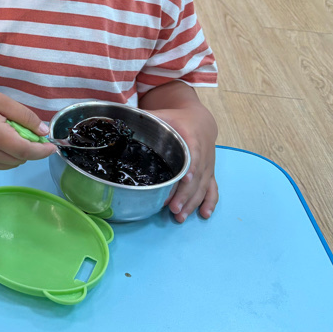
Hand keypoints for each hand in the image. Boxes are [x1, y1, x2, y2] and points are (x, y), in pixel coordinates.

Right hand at [0, 83, 55, 168]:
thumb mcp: (1, 101)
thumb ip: (24, 116)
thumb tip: (43, 132)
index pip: (27, 151)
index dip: (42, 151)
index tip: (52, 146)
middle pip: (21, 159)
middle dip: (30, 149)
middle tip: (27, 132)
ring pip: (11, 164)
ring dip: (19, 154)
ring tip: (11, 135)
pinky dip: (7, 157)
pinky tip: (1, 141)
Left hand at [149, 106, 217, 221]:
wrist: (201, 121)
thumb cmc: (178, 119)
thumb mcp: (163, 115)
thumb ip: (145, 118)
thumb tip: (120, 118)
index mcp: (192, 138)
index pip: (193, 154)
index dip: (190, 167)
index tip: (184, 179)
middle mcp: (203, 155)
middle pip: (196, 178)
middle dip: (184, 194)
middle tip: (172, 208)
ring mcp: (207, 166)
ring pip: (203, 187)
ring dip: (192, 203)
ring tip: (179, 216)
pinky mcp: (209, 173)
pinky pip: (212, 189)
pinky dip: (209, 202)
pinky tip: (204, 214)